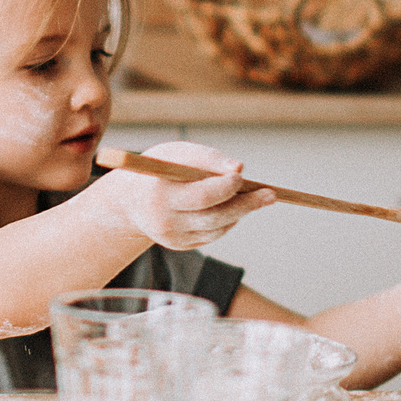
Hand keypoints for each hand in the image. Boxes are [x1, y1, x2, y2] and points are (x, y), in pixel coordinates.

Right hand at [92, 140, 274, 251]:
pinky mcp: (181, 246)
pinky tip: (232, 207)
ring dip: (239, 212)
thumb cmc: (159, 168)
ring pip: (217, 228)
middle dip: (245, 204)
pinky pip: (212, 235)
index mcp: (160, 196)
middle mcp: (165, 222)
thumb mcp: (176, 154)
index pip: (200, 196)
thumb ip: (207, 158)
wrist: (130, 200)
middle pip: (214, 217)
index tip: (241, 177)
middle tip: (271, 194)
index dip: (224, 187)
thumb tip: (239, 168)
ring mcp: (172, 238)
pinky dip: (227, 221)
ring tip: (256, 197)